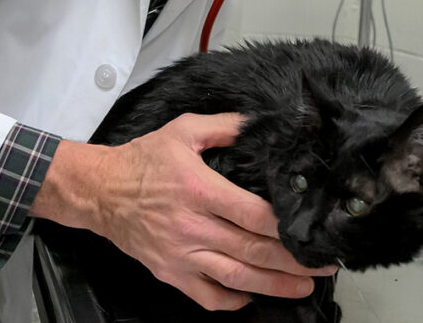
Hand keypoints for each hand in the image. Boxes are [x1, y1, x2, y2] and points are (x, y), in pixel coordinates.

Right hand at [31, 113, 335, 310]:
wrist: (98, 190)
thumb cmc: (141, 160)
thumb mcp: (183, 130)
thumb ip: (224, 126)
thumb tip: (258, 122)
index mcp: (200, 190)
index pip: (254, 215)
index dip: (287, 226)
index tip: (312, 229)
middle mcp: (193, 227)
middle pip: (253, 250)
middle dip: (294, 260)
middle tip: (324, 263)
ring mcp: (181, 255)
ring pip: (237, 278)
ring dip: (274, 285)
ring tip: (303, 285)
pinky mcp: (170, 273)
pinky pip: (208, 296)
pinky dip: (234, 300)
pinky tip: (253, 295)